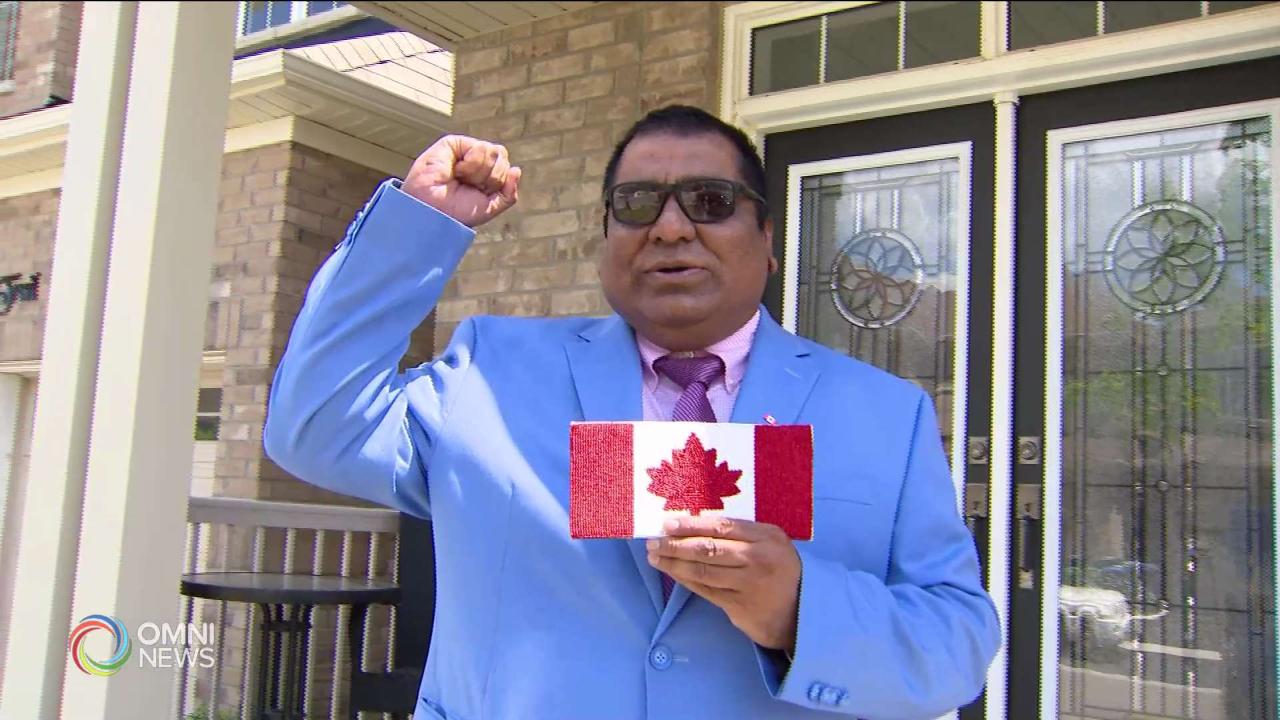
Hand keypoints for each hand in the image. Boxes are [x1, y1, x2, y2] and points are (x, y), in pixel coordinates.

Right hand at [402, 135, 521, 227]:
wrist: (434, 209)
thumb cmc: (457, 211)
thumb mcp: (490, 208)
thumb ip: (508, 194)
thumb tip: (517, 169)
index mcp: (487, 175)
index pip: (507, 168)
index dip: (498, 183)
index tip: (480, 193)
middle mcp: (478, 161)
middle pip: (502, 158)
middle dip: (490, 178)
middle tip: (470, 186)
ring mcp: (467, 150)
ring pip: (494, 152)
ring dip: (479, 172)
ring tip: (461, 178)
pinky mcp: (455, 143)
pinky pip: (481, 147)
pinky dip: (472, 164)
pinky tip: (457, 170)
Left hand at [647, 516, 800, 651]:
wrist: (801, 611)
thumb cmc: (780, 569)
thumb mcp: (772, 543)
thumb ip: (743, 533)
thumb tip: (695, 524)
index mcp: (767, 537)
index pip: (722, 526)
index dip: (692, 524)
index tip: (668, 523)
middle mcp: (758, 559)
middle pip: (709, 549)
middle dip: (676, 545)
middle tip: (654, 541)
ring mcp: (748, 584)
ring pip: (703, 571)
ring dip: (674, 563)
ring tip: (655, 557)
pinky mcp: (739, 605)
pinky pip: (705, 590)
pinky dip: (685, 580)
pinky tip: (672, 573)